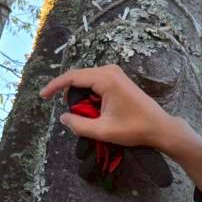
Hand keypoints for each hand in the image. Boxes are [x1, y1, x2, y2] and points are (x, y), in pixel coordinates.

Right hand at [40, 64, 176, 152]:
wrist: (159, 127)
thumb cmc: (134, 128)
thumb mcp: (103, 131)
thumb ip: (79, 125)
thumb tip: (62, 118)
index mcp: (105, 78)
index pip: (72, 77)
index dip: (55, 86)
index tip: (42, 96)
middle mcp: (109, 70)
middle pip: (78, 77)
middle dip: (69, 95)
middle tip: (71, 115)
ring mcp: (114, 73)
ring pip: (86, 80)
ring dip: (80, 97)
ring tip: (83, 115)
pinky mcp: (117, 78)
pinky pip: (94, 82)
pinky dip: (88, 95)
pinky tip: (92, 110)